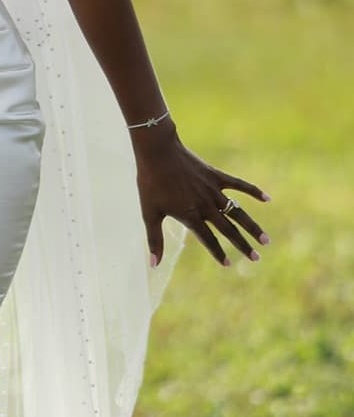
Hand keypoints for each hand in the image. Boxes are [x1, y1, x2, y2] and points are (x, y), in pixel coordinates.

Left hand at [132, 119, 270, 267]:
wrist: (157, 151)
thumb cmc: (150, 182)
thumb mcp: (149, 213)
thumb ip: (155, 239)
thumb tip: (153, 265)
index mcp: (191, 216)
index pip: (208, 240)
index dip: (218, 253)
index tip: (228, 264)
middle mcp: (206, 205)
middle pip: (228, 229)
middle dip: (243, 245)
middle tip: (257, 258)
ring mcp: (213, 190)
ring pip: (237, 212)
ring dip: (252, 226)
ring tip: (266, 240)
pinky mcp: (216, 175)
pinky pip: (238, 184)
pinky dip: (253, 191)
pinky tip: (267, 199)